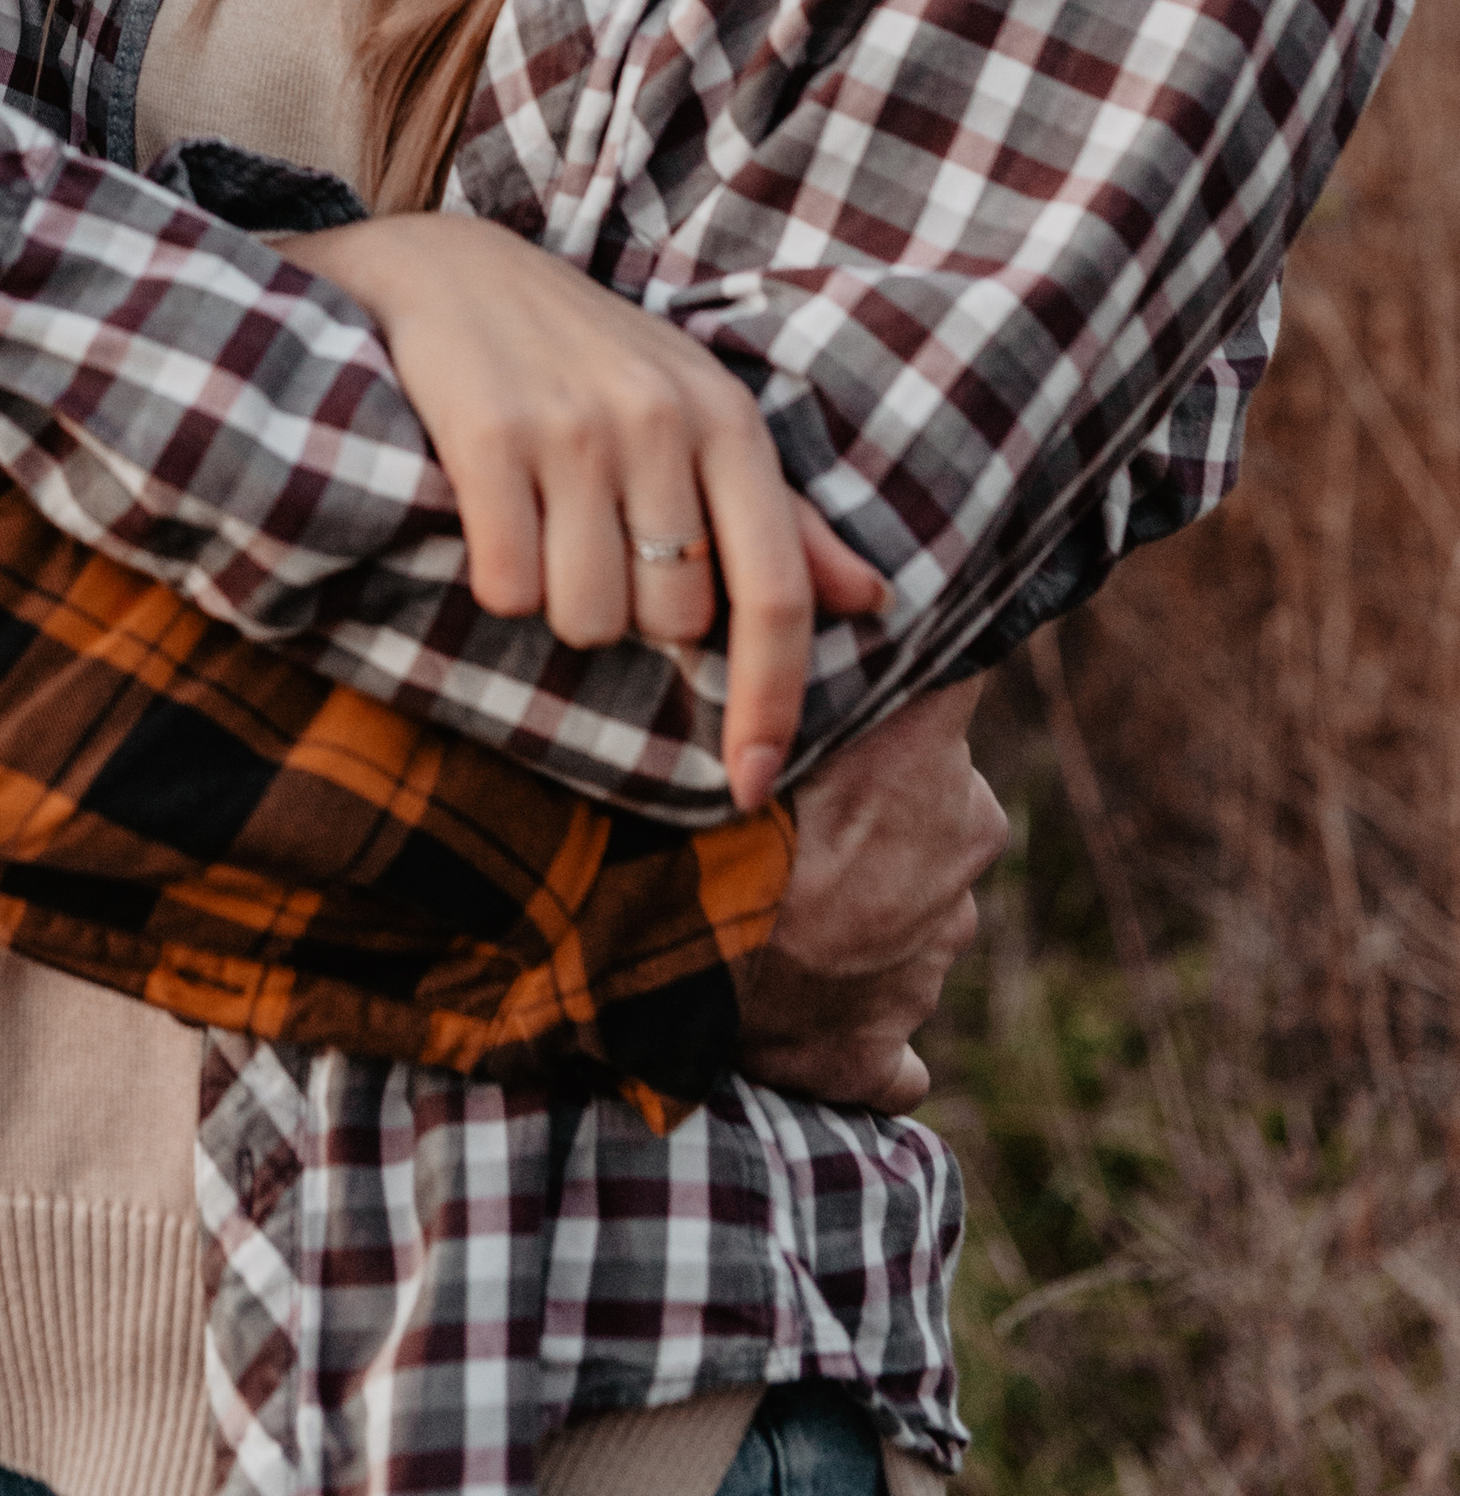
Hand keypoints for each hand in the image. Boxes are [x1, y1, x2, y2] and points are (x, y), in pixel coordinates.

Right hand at [295, 210, 886, 815]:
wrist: (442, 266)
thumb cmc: (583, 354)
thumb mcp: (694, 408)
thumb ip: (781, 512)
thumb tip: (875, 599)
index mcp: (727, 417)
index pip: (775, 589)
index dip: (772, 700)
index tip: (756, 784)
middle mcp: (661, 418)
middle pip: (667, 620)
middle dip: (627, 610)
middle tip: (587, 538)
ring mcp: (573, 426)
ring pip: (584, 617)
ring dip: (554, 600)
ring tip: (535, 522)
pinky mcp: (487, 434)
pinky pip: (506, 586)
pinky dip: (494, 579)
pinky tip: (485, 518)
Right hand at [730, 682, 1008, 1109]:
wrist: (688, 931)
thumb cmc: (744, 796)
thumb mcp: (814, 694)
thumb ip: (874, 655)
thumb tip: (914, 593)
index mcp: (962, 803)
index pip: (948, 731)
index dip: (895, 727)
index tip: (844, 725)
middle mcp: (959, 891)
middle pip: (926, 836)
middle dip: (872, 827)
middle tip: (786, 811)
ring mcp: (919, 977)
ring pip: (900, 930)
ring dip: (852, 916)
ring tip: (767, 894)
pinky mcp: (871, 1056)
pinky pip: (887, 1057)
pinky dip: (861, 1033)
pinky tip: (813, 1009)